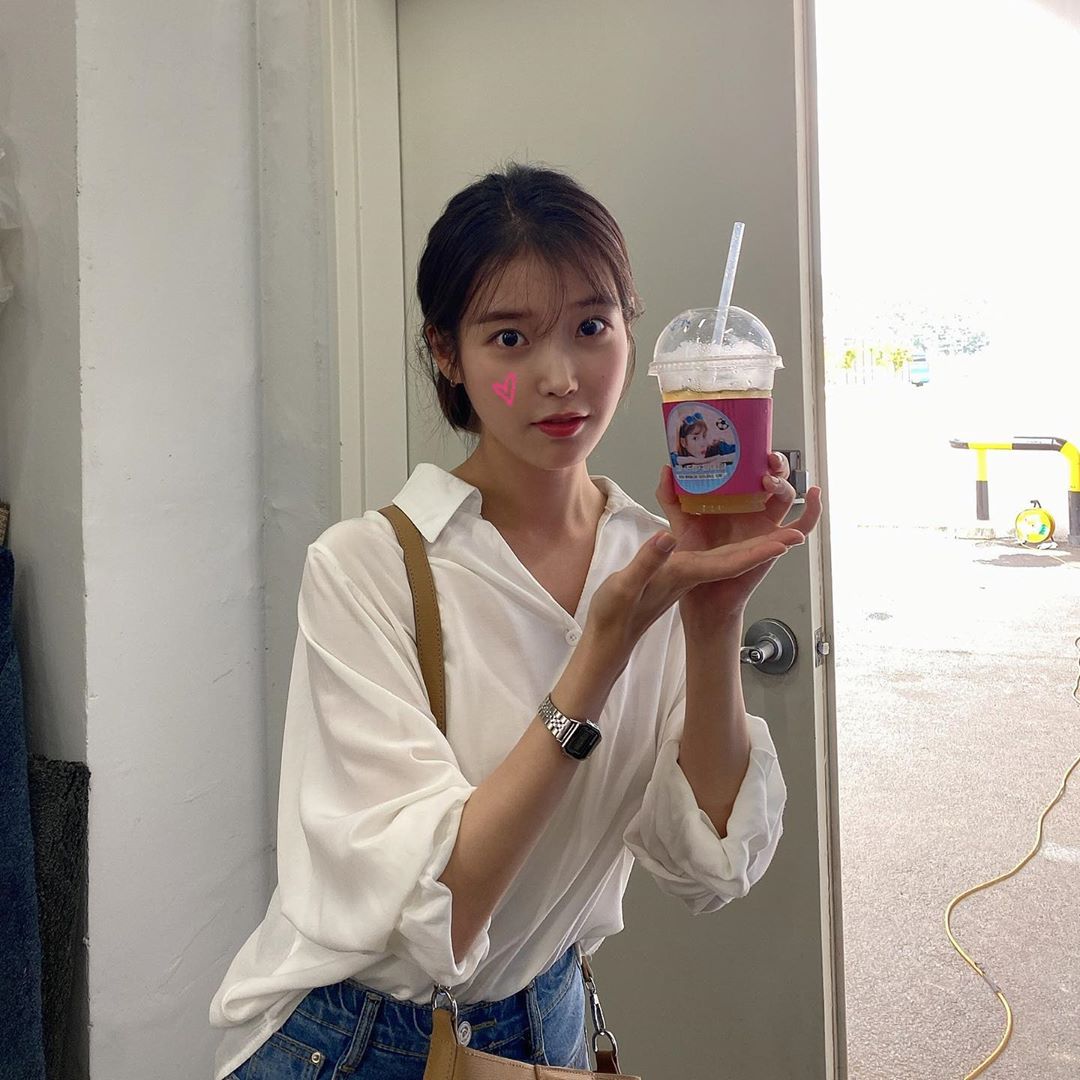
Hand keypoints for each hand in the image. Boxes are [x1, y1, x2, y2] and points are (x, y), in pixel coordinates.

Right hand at [585, 469, 811, 666]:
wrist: (612, 636)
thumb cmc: (618, 614)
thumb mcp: (627, 587)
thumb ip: (649, 561)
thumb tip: (668, 536)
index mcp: (689, 574)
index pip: (735, 562)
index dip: (764, 550)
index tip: (792, 537)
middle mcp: (697, 571)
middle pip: (743, 553)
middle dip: (771, 537)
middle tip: (797, 515)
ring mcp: (692, 570)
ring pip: (733, 549)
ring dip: (756, 531)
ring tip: (774, 507)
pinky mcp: (683, 567)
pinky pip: (713, 546)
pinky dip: (727, 530)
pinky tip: (729, 515)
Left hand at [655, 452, 822, 622]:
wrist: (697, 589)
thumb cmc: (693, 556)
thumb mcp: (679, 520)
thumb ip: (671, 495)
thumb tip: (667, 468)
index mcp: (733, 499)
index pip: (751, 469)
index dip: (755, 454)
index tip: (750, 443)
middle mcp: (752, 508)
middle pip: (774, 477)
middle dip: (775, 463)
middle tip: (765, 458)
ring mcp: (765, 524)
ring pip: (787, 497)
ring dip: (785, 484)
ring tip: (769, 481)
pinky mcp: (774, 543)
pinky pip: (800, 527)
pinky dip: (812, 512)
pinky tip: (814, 497)